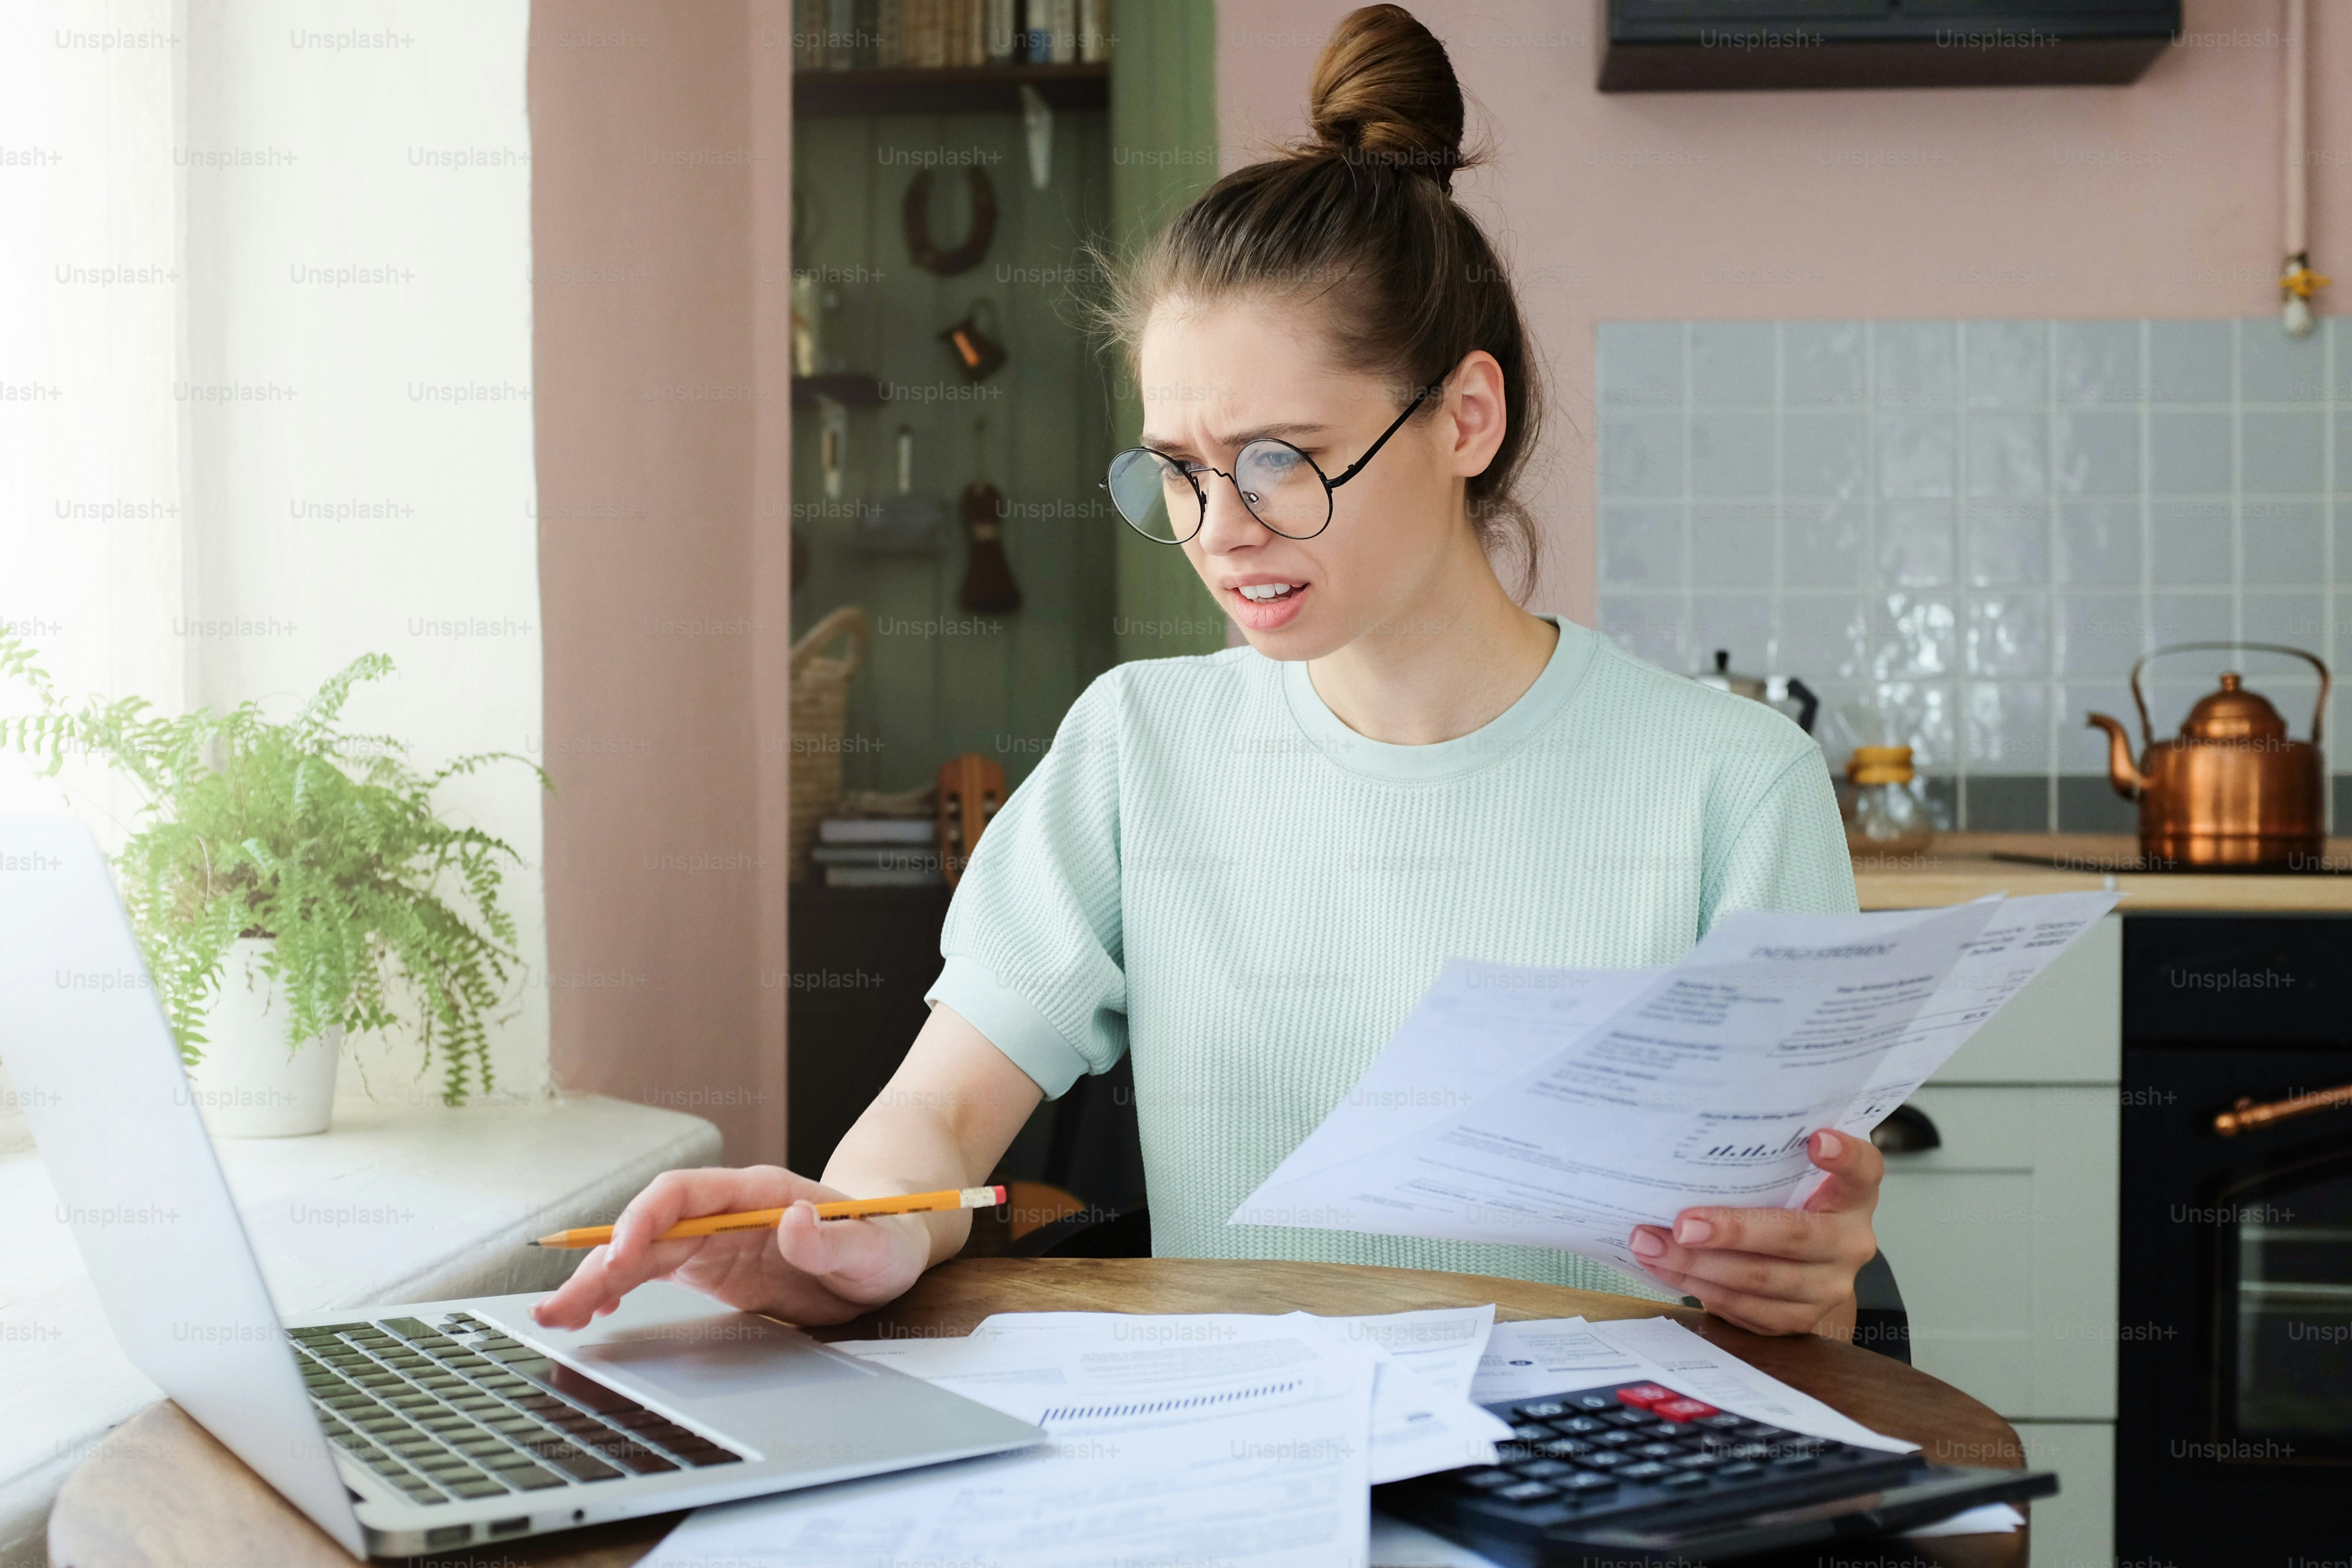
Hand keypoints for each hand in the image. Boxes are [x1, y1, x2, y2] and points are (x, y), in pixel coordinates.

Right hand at [530, 1165, 931, 1331]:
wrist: (888, 1250)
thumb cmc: (885, 1239)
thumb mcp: (876, 1247)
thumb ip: (836, 1241)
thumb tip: (795, 1220)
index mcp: (758, 1194)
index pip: (683, 1193)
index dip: (645, 1219)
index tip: (620, 1255)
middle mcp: (725, 1211)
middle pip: (648, 1227)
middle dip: (601, 1261)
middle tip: (561, 1307)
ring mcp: (713, 1238)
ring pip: (640, 1252)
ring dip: (596, 1279)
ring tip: (557, 1316)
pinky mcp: (710, 1266)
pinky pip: (652, 1271)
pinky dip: (620, 1288)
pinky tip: (596, 1310)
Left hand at [1625, 1128, 1882, 1338]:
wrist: (1806, 1272)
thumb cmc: (1786, 1209)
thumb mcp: (1789, 1183)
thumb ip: (1764, 1167)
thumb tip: (1684, 1154)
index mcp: (1853, 1197)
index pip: (1863, 1170)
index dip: (1844, 1156)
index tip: (1816, 1140)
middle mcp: (1850, 1242)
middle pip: (1794, 1234)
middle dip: (1731, 1231)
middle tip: (1681, 1224)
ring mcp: (1829, 1286)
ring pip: (1759, 1278)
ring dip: (1696, 1263)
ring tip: (1650, 1244)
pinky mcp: (1799, 1320)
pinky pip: (1744, 1307)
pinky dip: (1699, 1287)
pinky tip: (1665, 1268)